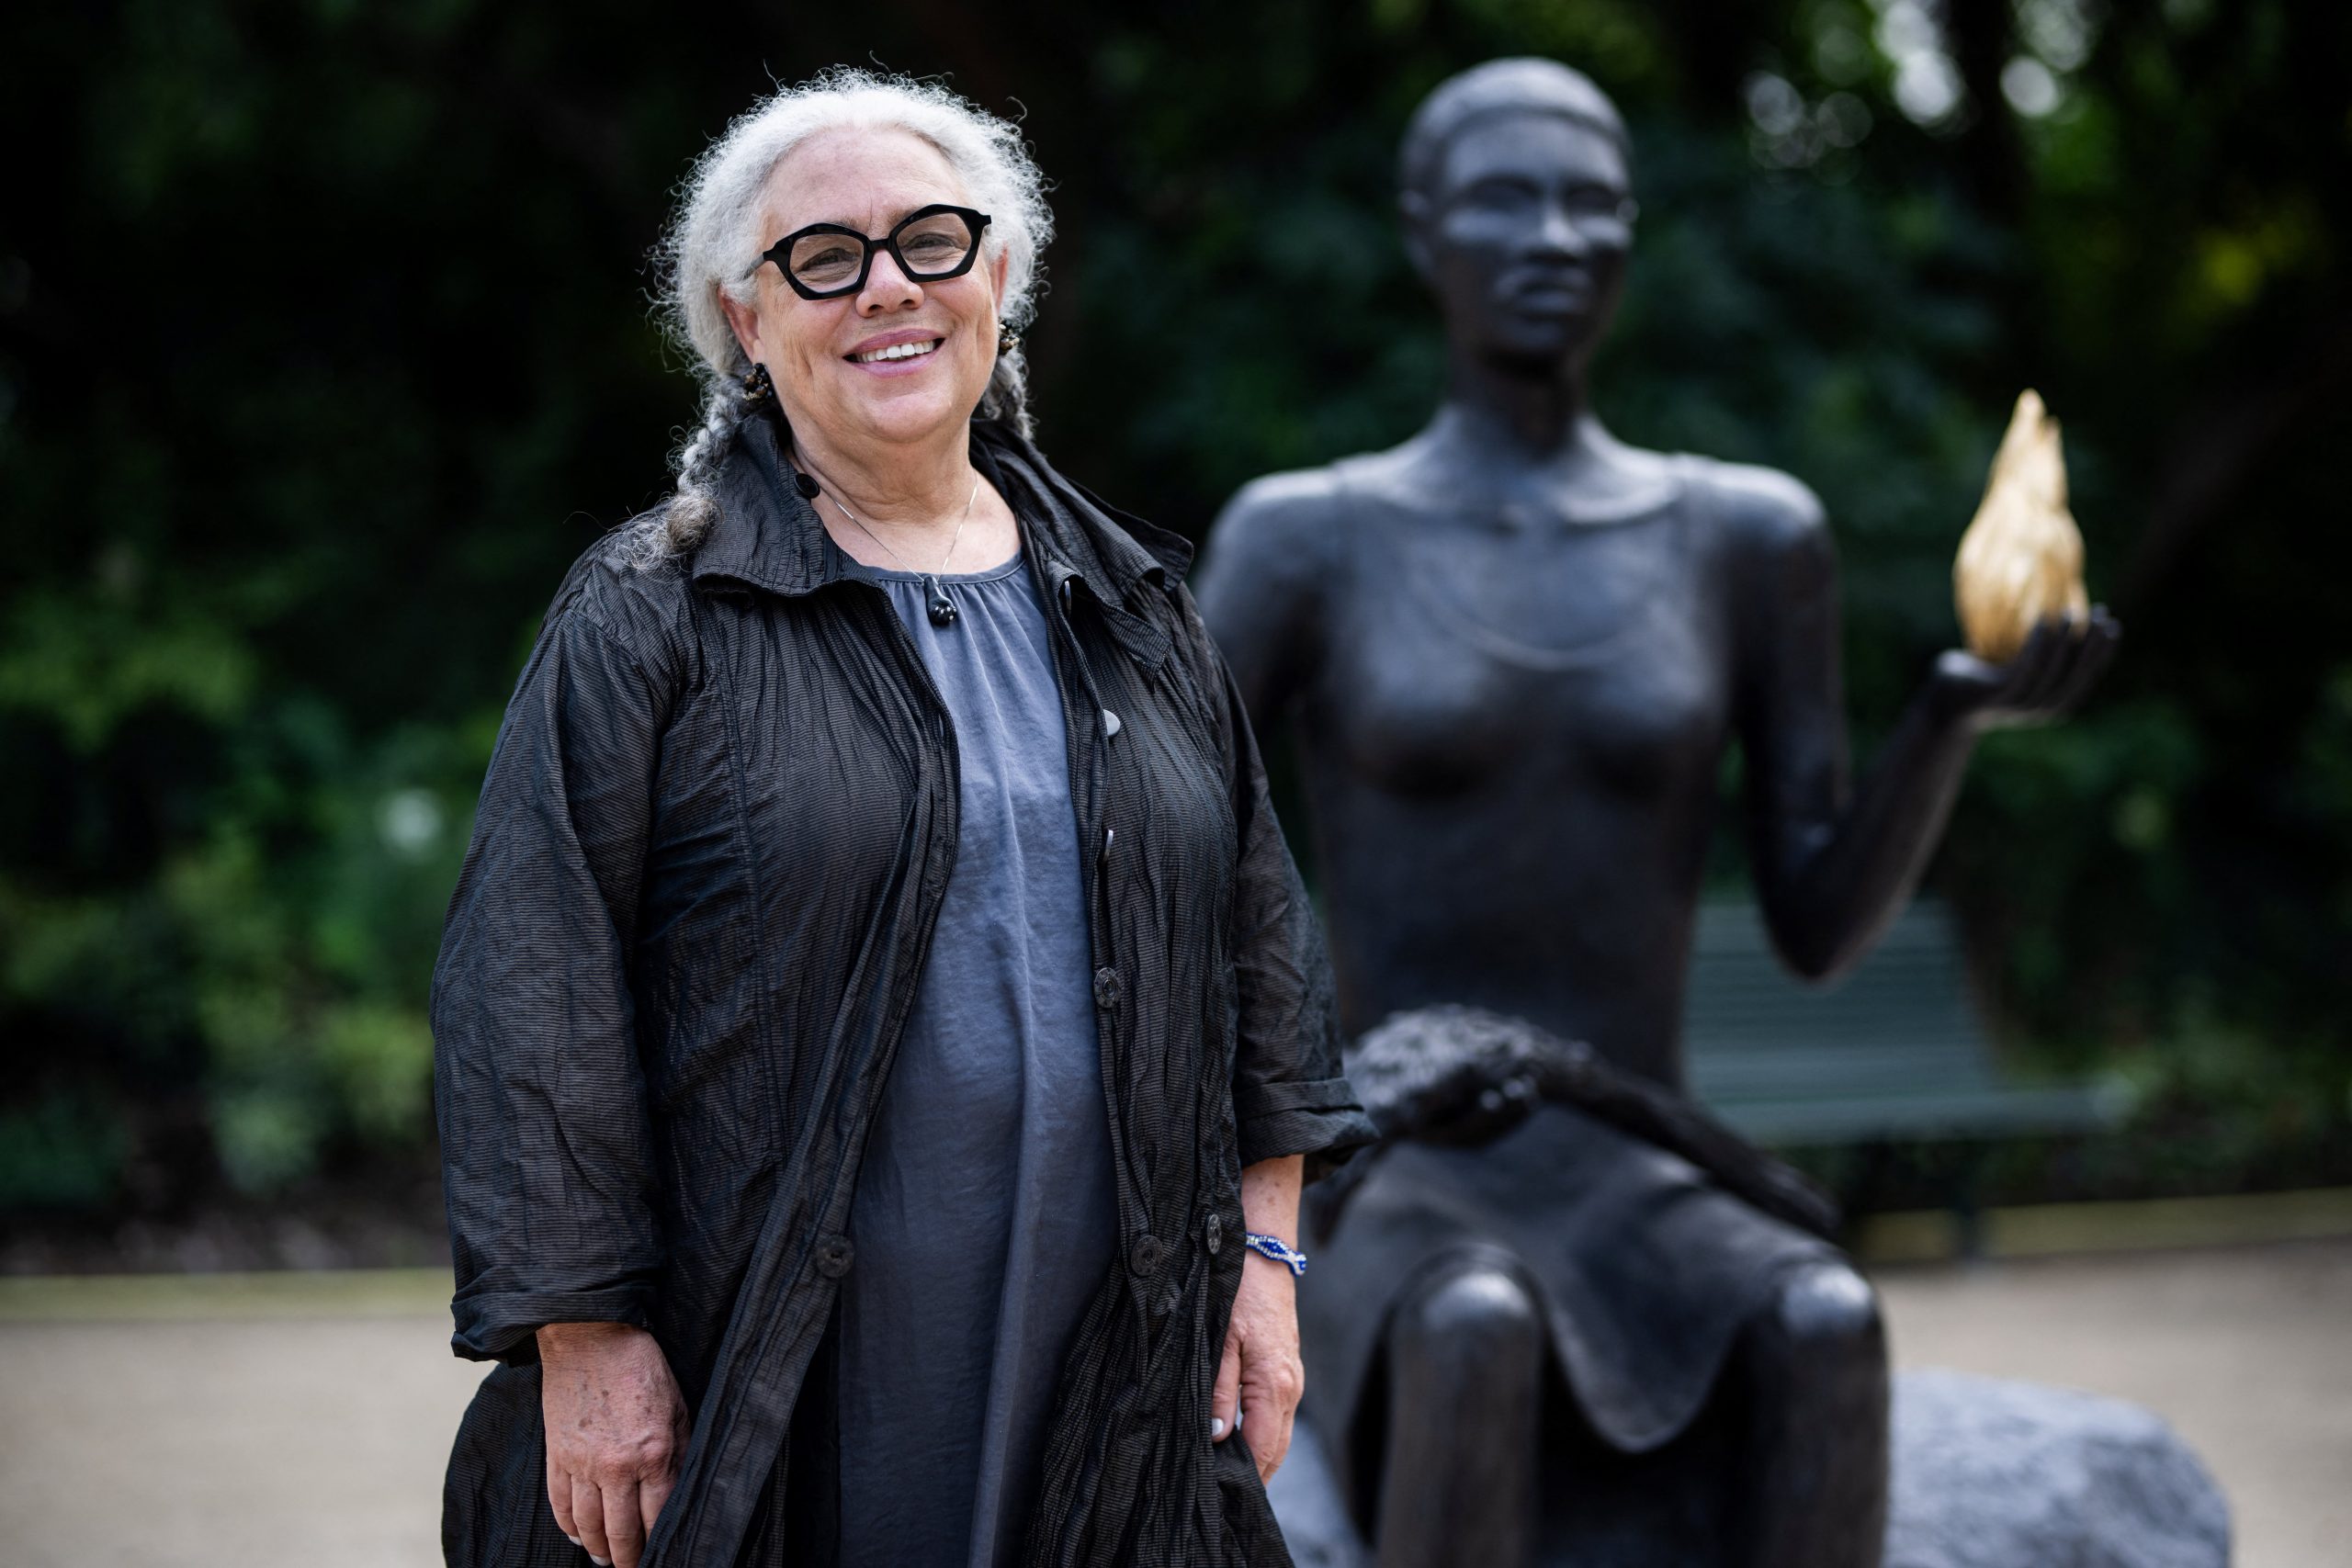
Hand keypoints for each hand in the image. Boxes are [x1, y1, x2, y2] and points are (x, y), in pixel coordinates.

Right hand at [537, 1322, 689, 1567]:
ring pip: (588, 1527)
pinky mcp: (556, 1456)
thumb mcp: (678, 1407)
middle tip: (634, 1567)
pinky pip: (560, 1505)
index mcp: (654, 1454)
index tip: (665, 1554)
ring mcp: (582, 1464)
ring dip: (599, 1549)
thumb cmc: (641, 1368)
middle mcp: (616, 1466)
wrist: (591, 1336)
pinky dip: (569, 1527)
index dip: (661, 1543)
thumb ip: (678, 1452)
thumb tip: (678, 1492)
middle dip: (629, 1558)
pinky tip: (580, 1536)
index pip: (658, 1518)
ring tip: (608, 1559)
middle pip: (621, 1533)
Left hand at [1212, 1250, 1302, 1482]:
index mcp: (1274, 1385)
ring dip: (1258, 1460)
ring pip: (1279, 1438)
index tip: (1217, 1496)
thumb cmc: (1239, 1291)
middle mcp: (1291, 1389)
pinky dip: (1261, 1438)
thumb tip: (1218, 1437)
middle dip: (1253, 1478)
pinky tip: (1238, 1445)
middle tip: (1219, 1498)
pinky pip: (1277, 1418)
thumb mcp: (1219, 1340)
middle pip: (1276, 1452)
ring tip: (1225, 1480)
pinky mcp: (1288, 1372)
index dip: (1243, 1477)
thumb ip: (1219, 1391)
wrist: (1264, 1254)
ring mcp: (1293, 1381)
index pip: (1262, 1450)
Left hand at [1932, 607, 2120, 729]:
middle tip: (2101, 615)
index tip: (2112, 625)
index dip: (2102, 652)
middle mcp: (2042, 709)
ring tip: (2070, 613)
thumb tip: (2069, 628)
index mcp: (2054, 704)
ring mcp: (2021, 705)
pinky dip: (2037, 645)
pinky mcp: (2000, 696)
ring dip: (2065, 642)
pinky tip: (2043, 621)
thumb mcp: (2021, 668)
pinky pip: (2024, 668)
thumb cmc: (1985, 678)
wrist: (1945, 700)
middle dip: (2092, 645)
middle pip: (2076, 676)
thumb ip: (2045, 657)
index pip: (2086, 677)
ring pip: (2052, 673)